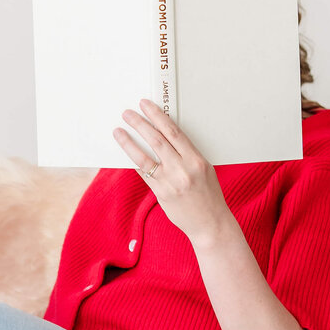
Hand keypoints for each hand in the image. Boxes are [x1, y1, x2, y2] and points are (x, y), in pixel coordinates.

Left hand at [113, 98, 234, 249]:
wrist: (211, 224)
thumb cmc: (209, 195)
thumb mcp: (204, 169)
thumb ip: (186, 155)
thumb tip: (165, 138)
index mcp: (196, 159)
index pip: (174, 132)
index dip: (158, 117)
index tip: (146, 105)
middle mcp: (183, 169)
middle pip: (157, 140)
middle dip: (140, 124)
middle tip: (127, 113)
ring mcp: (171, 182)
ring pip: (145, 156)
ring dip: (129, 142)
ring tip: (118, 131)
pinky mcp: (161, 193)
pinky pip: (143, 173)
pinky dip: (134, 161)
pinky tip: (125, 152)